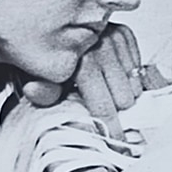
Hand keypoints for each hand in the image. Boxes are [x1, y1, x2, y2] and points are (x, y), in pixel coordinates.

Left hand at [25, 24, 143, 135]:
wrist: (47, 29)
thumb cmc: (45, 56)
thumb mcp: (38, 75)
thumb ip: (43, 89)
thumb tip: (33, 91)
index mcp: (82, 58)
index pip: (102, 100)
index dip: (109, 124)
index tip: (115, 142)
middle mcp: (102, 44)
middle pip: (124, 97)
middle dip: (115, 108)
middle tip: (102, 110)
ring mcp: (116, 37)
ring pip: (135, 85)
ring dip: (123, 93)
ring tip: (105, 92)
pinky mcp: (125, 34)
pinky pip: (138, 70)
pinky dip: (128, 78)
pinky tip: (112, 77)